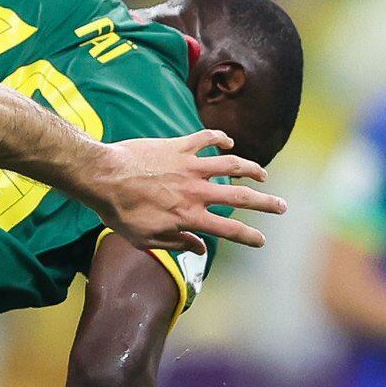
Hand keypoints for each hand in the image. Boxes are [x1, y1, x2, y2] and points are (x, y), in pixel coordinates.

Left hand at [90, 130, 283, 254]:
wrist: (102, 177)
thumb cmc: (118, 212)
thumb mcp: (144, 239)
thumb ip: (175, 244)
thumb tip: (199, 248)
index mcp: (188, 217)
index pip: (228, 230)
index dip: (249, 237)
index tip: (263, 241)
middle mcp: (196, 191)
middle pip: (241, 197)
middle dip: (266, 203)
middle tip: (283, 206)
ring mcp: (190, 166)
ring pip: (232, 165)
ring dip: (251, 169)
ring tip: (263, 175)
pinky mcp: (179, 146)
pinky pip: (207, 139)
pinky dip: (221, 139)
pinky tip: (228, 142)